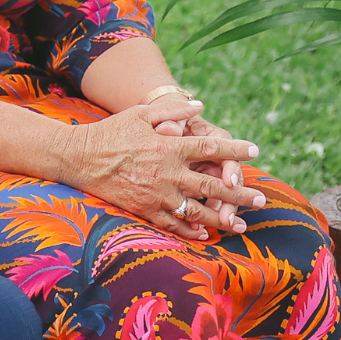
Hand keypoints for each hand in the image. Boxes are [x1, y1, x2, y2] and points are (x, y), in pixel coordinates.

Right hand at [57, 102, 264, 243]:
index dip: (235, 149)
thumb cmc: (111, 132)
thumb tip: (200, 105)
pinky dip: (190, 231)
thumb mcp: (141, 113)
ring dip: (222, 218)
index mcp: (169, 146)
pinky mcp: (143, 209)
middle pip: (212, 184)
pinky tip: (205, 234)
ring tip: (240, 224)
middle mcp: (167, 172)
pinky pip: (172, 224)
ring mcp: (156, 194)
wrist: (79, 158)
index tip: (255, 152)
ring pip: (197, 210)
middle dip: (240, 192)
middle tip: (261, 198)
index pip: (211, 148)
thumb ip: (173, 111)